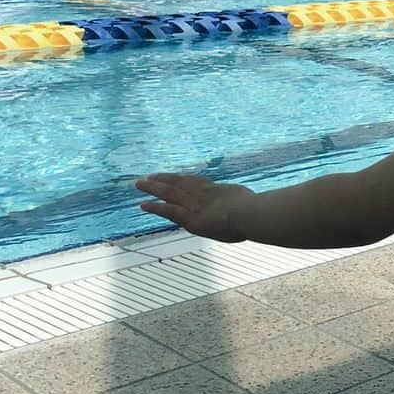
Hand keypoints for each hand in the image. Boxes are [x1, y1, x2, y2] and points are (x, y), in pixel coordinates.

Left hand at [136, 174, 253, 242]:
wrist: (248, 213)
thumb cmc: (254, 211)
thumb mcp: (249, 202)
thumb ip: (244, 203)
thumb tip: (252, 205)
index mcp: (217, 189)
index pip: (196, 182)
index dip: (184, 180)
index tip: (175, 177)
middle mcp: (202, 193)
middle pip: (179, 183)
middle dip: (164, 179)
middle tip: (150, 176)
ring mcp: (194, 204)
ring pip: (169, 192)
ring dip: (153, 187)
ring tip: (139, 184)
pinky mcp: (189, 217)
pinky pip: (167, 210)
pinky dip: (154, 207)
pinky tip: (143, 205)